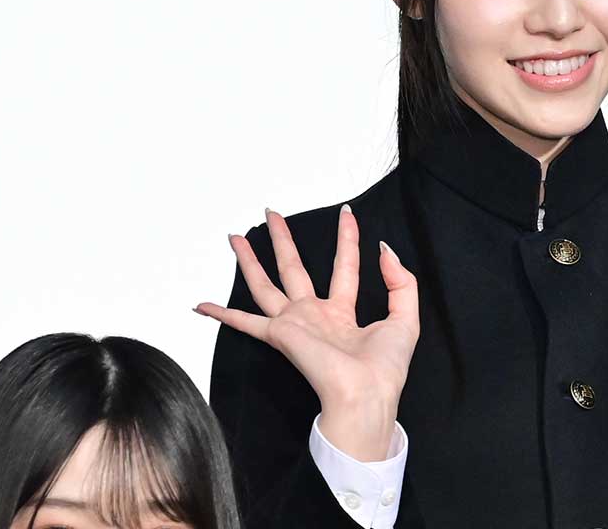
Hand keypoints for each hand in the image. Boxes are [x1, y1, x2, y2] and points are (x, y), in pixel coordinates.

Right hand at [196, 204, 419, 460]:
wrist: (367, 393)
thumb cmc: (385, 367)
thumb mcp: (405, 317)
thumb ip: (401, 281)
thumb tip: (384, 248)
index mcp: (343, 314)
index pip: (344, 267)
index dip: (347, 240)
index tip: (347, 214)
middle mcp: (314, 316)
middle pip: (294, 269)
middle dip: (283, 241)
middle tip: (271, 213)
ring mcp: (295, 325)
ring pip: (265, 285)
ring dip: (249, 261)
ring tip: (235, 237)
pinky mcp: (281, 335)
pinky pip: (245, 322)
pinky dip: (222, 314)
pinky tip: (202, 304)